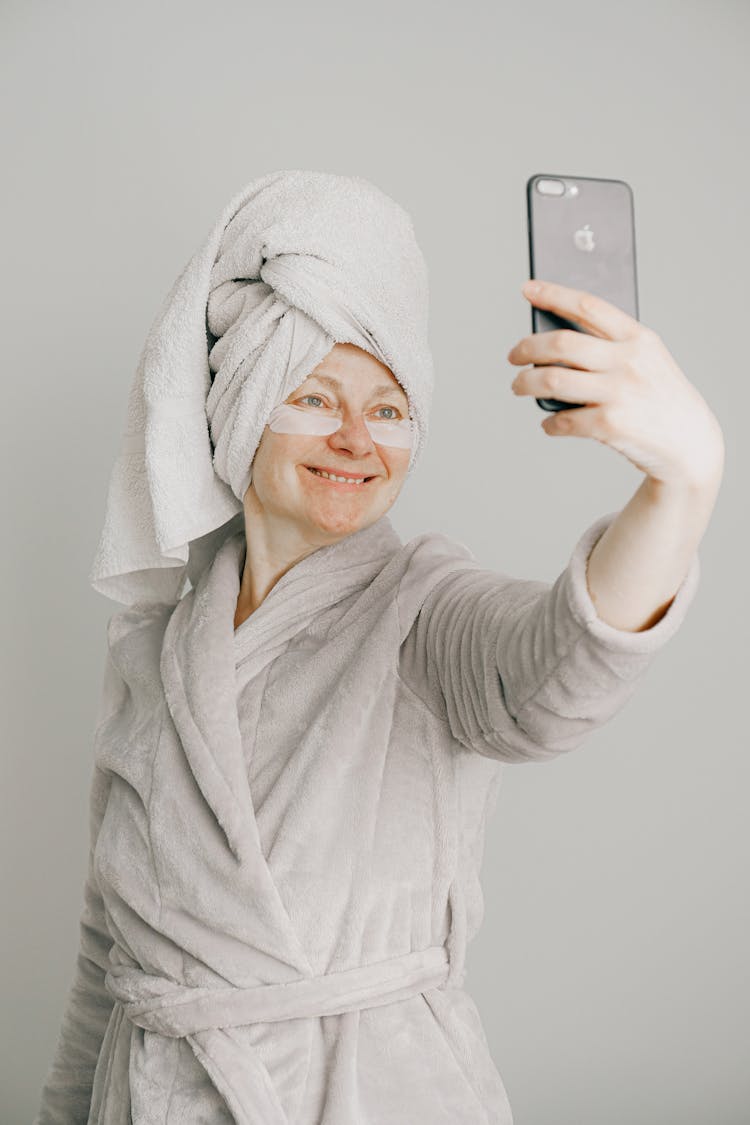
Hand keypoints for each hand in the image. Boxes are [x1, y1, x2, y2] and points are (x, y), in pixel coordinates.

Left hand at [507, 279, 724, 487]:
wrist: (689, 442)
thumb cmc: (658, 397)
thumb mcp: (647, 360)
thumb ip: (611, 346)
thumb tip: (553, 342)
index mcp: (638, 338)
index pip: (588, 305)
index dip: (554, 294)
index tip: (529, 289)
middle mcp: (628, 361)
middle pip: (561, 343)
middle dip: (527, 347)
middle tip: (514, 356)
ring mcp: (619, 393)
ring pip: (553, 379)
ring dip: (526, 383)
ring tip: (519, 387)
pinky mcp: (610, 425)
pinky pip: (563, 420)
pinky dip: (550, 423)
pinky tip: (549, 423)